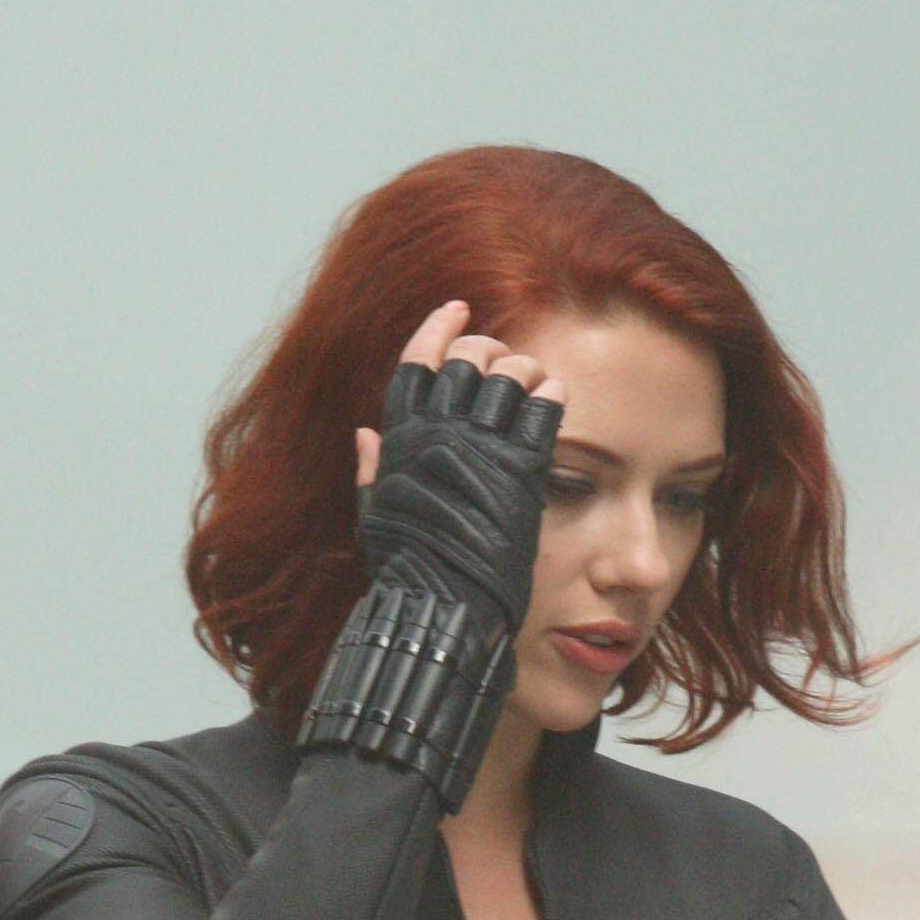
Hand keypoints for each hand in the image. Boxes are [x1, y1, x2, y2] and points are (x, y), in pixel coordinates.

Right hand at [348, 300, 565, 641]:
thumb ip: (372, 473)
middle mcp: (437, 437)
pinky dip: (549, 395)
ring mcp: (479, 451)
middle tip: (501, 359)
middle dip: (487, 349)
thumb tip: (365, 433)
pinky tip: (553, 396)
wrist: (444, 611)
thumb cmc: (408, 573)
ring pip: (506, 376)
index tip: (457, 308)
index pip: (417, 365)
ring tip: (531, 380)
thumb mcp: (375, 520)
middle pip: (465, 361)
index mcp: (400, 443)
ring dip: (523, 369)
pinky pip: (540, 411)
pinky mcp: (518, 472)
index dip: (438, 330)